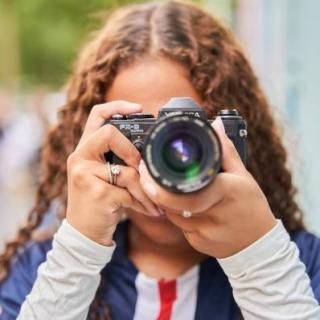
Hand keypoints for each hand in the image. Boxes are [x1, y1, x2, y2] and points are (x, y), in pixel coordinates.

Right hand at [66, 101, 160, 245]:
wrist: (84, 233)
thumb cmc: (99, 202)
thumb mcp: (104, 176)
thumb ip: (118, 161)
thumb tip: (147, 155)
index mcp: (84, 150)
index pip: (96, 116)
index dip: (117, 106)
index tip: (138, 108)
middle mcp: (80, 158)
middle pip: (110, 133)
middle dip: (133, 152)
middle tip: (142, 170)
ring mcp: (85, 175)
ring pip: (128, 171)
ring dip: (146, 190)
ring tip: (154, 202)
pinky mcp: (97, 193)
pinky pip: (130, 192)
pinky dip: (143, 202)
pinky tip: (148, 210)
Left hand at [139, 117, 275, 257]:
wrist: (258, 243)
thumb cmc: (251, 205)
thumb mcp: (243, 175)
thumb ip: (225, 150)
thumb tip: (214, 125)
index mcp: (225, 193)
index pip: (186, 192)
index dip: (161, 186)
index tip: (147, 170)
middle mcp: (213, 216)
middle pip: (172, 203)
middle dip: (155, 189)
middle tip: (147, 175)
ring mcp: (204, 233)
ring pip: (171, 215)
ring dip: (166, 200)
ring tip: (170, 188)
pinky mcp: (197, 243)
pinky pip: (179, 226)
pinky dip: (178, 214)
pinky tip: (187, 207)